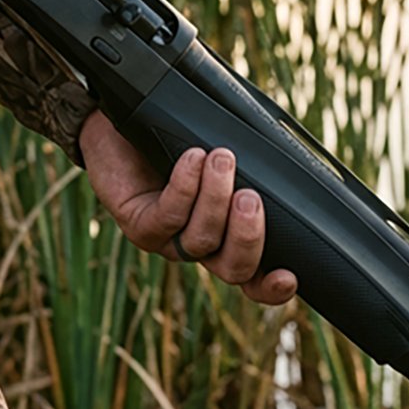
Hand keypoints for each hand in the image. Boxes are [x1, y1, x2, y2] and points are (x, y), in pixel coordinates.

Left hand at [79, 109, 297, 305]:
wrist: (119, 122)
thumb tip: (285, 169)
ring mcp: (167, 240)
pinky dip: (185, 187)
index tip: (289, 276)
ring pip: (201, 241)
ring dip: (215, 198)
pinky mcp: (138, 225)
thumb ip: (252, 168)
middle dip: (247, 237)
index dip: (271, 286)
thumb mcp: (222, 151)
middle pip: (232, 269)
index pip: (253, 277)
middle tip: (250, 197)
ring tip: (221, 158)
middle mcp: (199, 245)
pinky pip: (167, 218)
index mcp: (226, 236)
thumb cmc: (177, 136)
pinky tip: (192, 157)